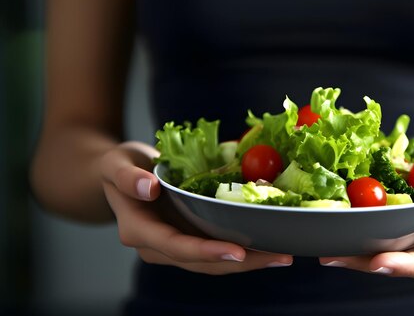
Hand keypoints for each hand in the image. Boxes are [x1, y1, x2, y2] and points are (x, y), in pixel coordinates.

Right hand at [100, 141, 292, 274]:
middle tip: (280, 256)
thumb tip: (148, 188)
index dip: (207, 251)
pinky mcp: (190, 238)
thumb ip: (127, 177)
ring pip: (214, 262)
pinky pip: (217, 249)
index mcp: (139, 231)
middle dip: (242, 263)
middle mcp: (158, 246)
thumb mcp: (116, 163)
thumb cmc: (119, 166)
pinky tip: (268, 245)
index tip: (238, 251)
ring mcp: (176, 245)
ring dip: (249, 262)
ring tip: (283, 255)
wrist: (120, 175)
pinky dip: (243, 250)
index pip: (176, 246)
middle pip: (202, 263)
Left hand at [319, 153, 413, 278]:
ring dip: (357, 255)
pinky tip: (337, 228)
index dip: (408, 265)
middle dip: (368, 263)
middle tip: (332, 257)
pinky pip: (388, 236)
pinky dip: (364, 234)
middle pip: (403, 264)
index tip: (378, 261)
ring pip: (390, 254)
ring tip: (324, 250)